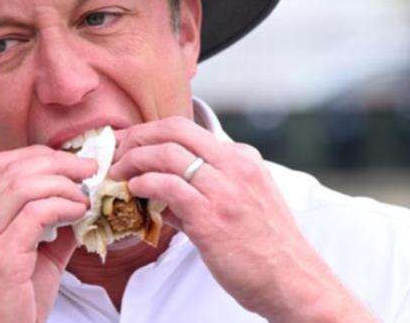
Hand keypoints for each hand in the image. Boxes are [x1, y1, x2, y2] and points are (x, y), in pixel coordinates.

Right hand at [0, 145, 95, 322]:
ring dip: (64, 184)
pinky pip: (35, 214)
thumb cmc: (11, 307)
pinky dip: (63, 206)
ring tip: (84, 197)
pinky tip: (78, 213)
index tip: (72, 160)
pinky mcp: (0, 258)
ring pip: (24, 186)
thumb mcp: (31, 257)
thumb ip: (51, 226)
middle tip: (89, 169)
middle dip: (58, 163)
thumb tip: (81, 200)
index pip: (1, 165)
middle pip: (14, 169)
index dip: (40, 155)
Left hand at [109, 117, 376, 322]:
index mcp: (243, 158)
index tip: (129, 143)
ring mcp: (224, 188)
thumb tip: (158, 192)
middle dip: (138, 136)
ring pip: (167, 153)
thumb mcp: (241, 205)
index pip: (188, 129)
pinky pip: (167, 186)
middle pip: (175, 129)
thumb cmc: (264, 249)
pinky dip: (144, 183)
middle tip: (115, 150)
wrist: (293, 282)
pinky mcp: (212, 215)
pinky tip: (134, 190)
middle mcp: (235, 165)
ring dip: (133, 160)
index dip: (151, 132)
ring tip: (116, 173)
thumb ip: (201, 192)